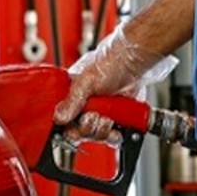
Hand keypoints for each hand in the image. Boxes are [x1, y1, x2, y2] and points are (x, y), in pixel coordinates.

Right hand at [53, 25, 175, 140]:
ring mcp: (103, 113)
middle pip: (80, 132)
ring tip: (107, 117)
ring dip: (102, 130)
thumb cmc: (110, 60)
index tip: (74, 129)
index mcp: (72, 96)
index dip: (68, 128)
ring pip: (97, 136)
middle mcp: (86, 107)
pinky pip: (114, 136)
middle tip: (93, 116)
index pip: (63, 121)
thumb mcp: (86, 80)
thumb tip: (59, 117)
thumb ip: (72, 100)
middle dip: (87, 128)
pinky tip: (116, 124)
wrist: (136, 59)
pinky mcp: (118, 118)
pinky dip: (115, 134)